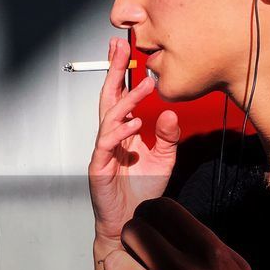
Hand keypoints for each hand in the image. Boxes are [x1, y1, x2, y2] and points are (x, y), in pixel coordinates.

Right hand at [88, 37, 181, 247]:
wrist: (132, 222)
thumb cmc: (142, 192)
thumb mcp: (164, 160)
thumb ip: (168, 137)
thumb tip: (170, 113)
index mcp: (124, 133)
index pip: (121, 97)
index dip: (122, 73)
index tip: (127, 49)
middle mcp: (111, 137)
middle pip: (109, 97)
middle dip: (113, 71)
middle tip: (118, 47)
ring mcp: (103, 151)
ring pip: (109, 116)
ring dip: (126, 99)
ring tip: (144, 85)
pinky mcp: (99, 167)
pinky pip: (107, 143)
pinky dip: (120, 131)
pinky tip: (135, 123)